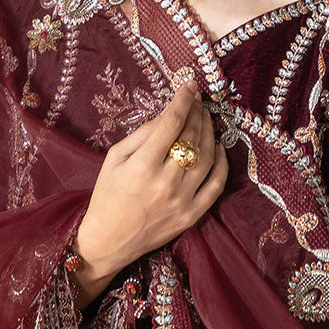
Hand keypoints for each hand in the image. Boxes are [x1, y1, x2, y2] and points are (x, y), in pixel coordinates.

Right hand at [74, 83, 227, 294]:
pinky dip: (221, 164)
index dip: (183, 101)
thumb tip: (167, 115)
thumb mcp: (113, 159)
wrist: (109, 241)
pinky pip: (216, 185)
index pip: (171, 124)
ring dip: (210, 133)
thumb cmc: (107, 196)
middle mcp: (165, 182)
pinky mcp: (192, 215)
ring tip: (206, 119)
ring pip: (207, 157)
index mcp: (142, 166)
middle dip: (197, 113)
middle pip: (191, 137)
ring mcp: (182, 201)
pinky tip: (217, 148)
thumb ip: (141, 135)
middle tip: (197, 101)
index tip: (188, 87)